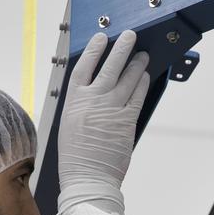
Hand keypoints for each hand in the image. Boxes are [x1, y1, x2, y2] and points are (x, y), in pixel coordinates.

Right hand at [58, 30, 150, 190]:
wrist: (88, 179)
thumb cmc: (76, 158)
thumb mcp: (69, 125)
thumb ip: (81, 105)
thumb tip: (94, 92)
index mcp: (74, 101)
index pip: (84, 66)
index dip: (94, 49)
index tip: (101, 38)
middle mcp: (94, 100)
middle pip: (110, 65)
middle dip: (122, 47)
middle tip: (130, 36)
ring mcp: (112, 108)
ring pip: (128, 77)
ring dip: (137, 63)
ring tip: (142, 55)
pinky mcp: (128, 119)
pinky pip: (138, 94)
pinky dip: (142, 82)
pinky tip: (144, 76)